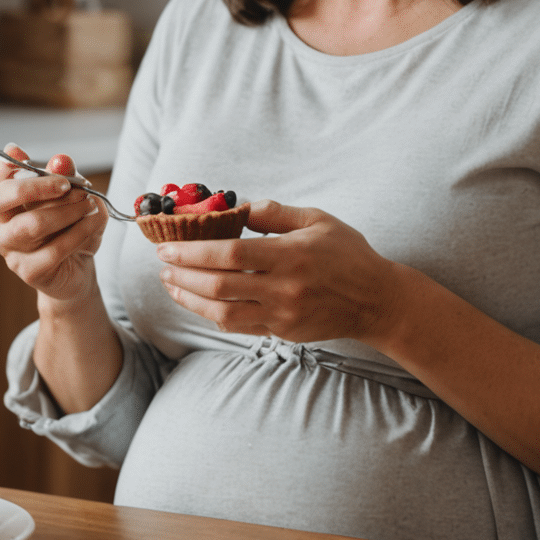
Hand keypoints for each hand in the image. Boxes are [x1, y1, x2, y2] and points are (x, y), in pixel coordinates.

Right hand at [0, 144, 106, 303]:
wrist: (77, 271)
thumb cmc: (70, 229)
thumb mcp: (73, 198)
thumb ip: (65, 177)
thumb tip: (61, 161)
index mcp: (6, 204)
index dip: (4, 167)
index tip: (22, 156)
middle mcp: (1, 227)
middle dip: (36, 187)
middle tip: (68, 184)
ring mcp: (11, 252)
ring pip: (32, 224)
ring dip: (67, 210)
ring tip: (90, 204)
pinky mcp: (30, 272)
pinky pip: (54, 249)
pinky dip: (79, 232)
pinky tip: (92, 224)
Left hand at [155, 200, 417, 345]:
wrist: (377, 302)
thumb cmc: (348, 255)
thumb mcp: (318, 221)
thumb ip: (276, 214)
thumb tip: (239, 207)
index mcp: (290, 256)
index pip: (231, 255)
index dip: (194, 251)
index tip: (169, 245)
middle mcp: (284, 288)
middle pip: (219, 285)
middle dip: (183, 274)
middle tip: (162, 263)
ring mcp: (282, 315)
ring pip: (222, 313)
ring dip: (189, 298)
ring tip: (170, 283)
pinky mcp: (282, 332)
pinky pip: (238, 327)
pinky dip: (212, 315)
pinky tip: (197, 301)